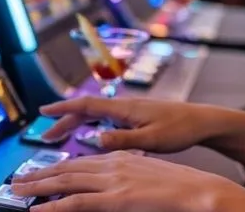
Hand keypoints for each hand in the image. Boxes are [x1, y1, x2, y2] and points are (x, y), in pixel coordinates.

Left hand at [11, 151, 244, 211]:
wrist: (203, 191)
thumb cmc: (183, 189)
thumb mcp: (150, 178)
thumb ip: (130, 180)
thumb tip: (118, 191)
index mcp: (122, 158)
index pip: (82, 162)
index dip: (58, 168)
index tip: (41, 173)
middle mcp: (114, 164)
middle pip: (68, 168)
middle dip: (40, 174)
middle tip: (18, 181)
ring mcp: (114, 180)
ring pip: (67, 182)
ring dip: (39, 186)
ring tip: (18, 191)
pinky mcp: (118, 198)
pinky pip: (79, 203)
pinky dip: (55, 206)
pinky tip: (39, 211)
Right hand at [38, 96, 215, 152]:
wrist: (201, 121)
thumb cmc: (180, 129)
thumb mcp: (152, 139)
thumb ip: (124, 140)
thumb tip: (95, 140)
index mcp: (124, 109)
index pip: (86, 104)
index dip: (63, 108)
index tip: (43, 111)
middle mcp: (124, 107)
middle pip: (86, 110)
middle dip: (64, 120)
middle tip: (45, 135)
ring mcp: (129, 112)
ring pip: (94, 115)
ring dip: (75, 124)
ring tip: (60, 137)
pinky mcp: (135, 118)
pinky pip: (105, 120)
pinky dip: (90, 127)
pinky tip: (87, 138)